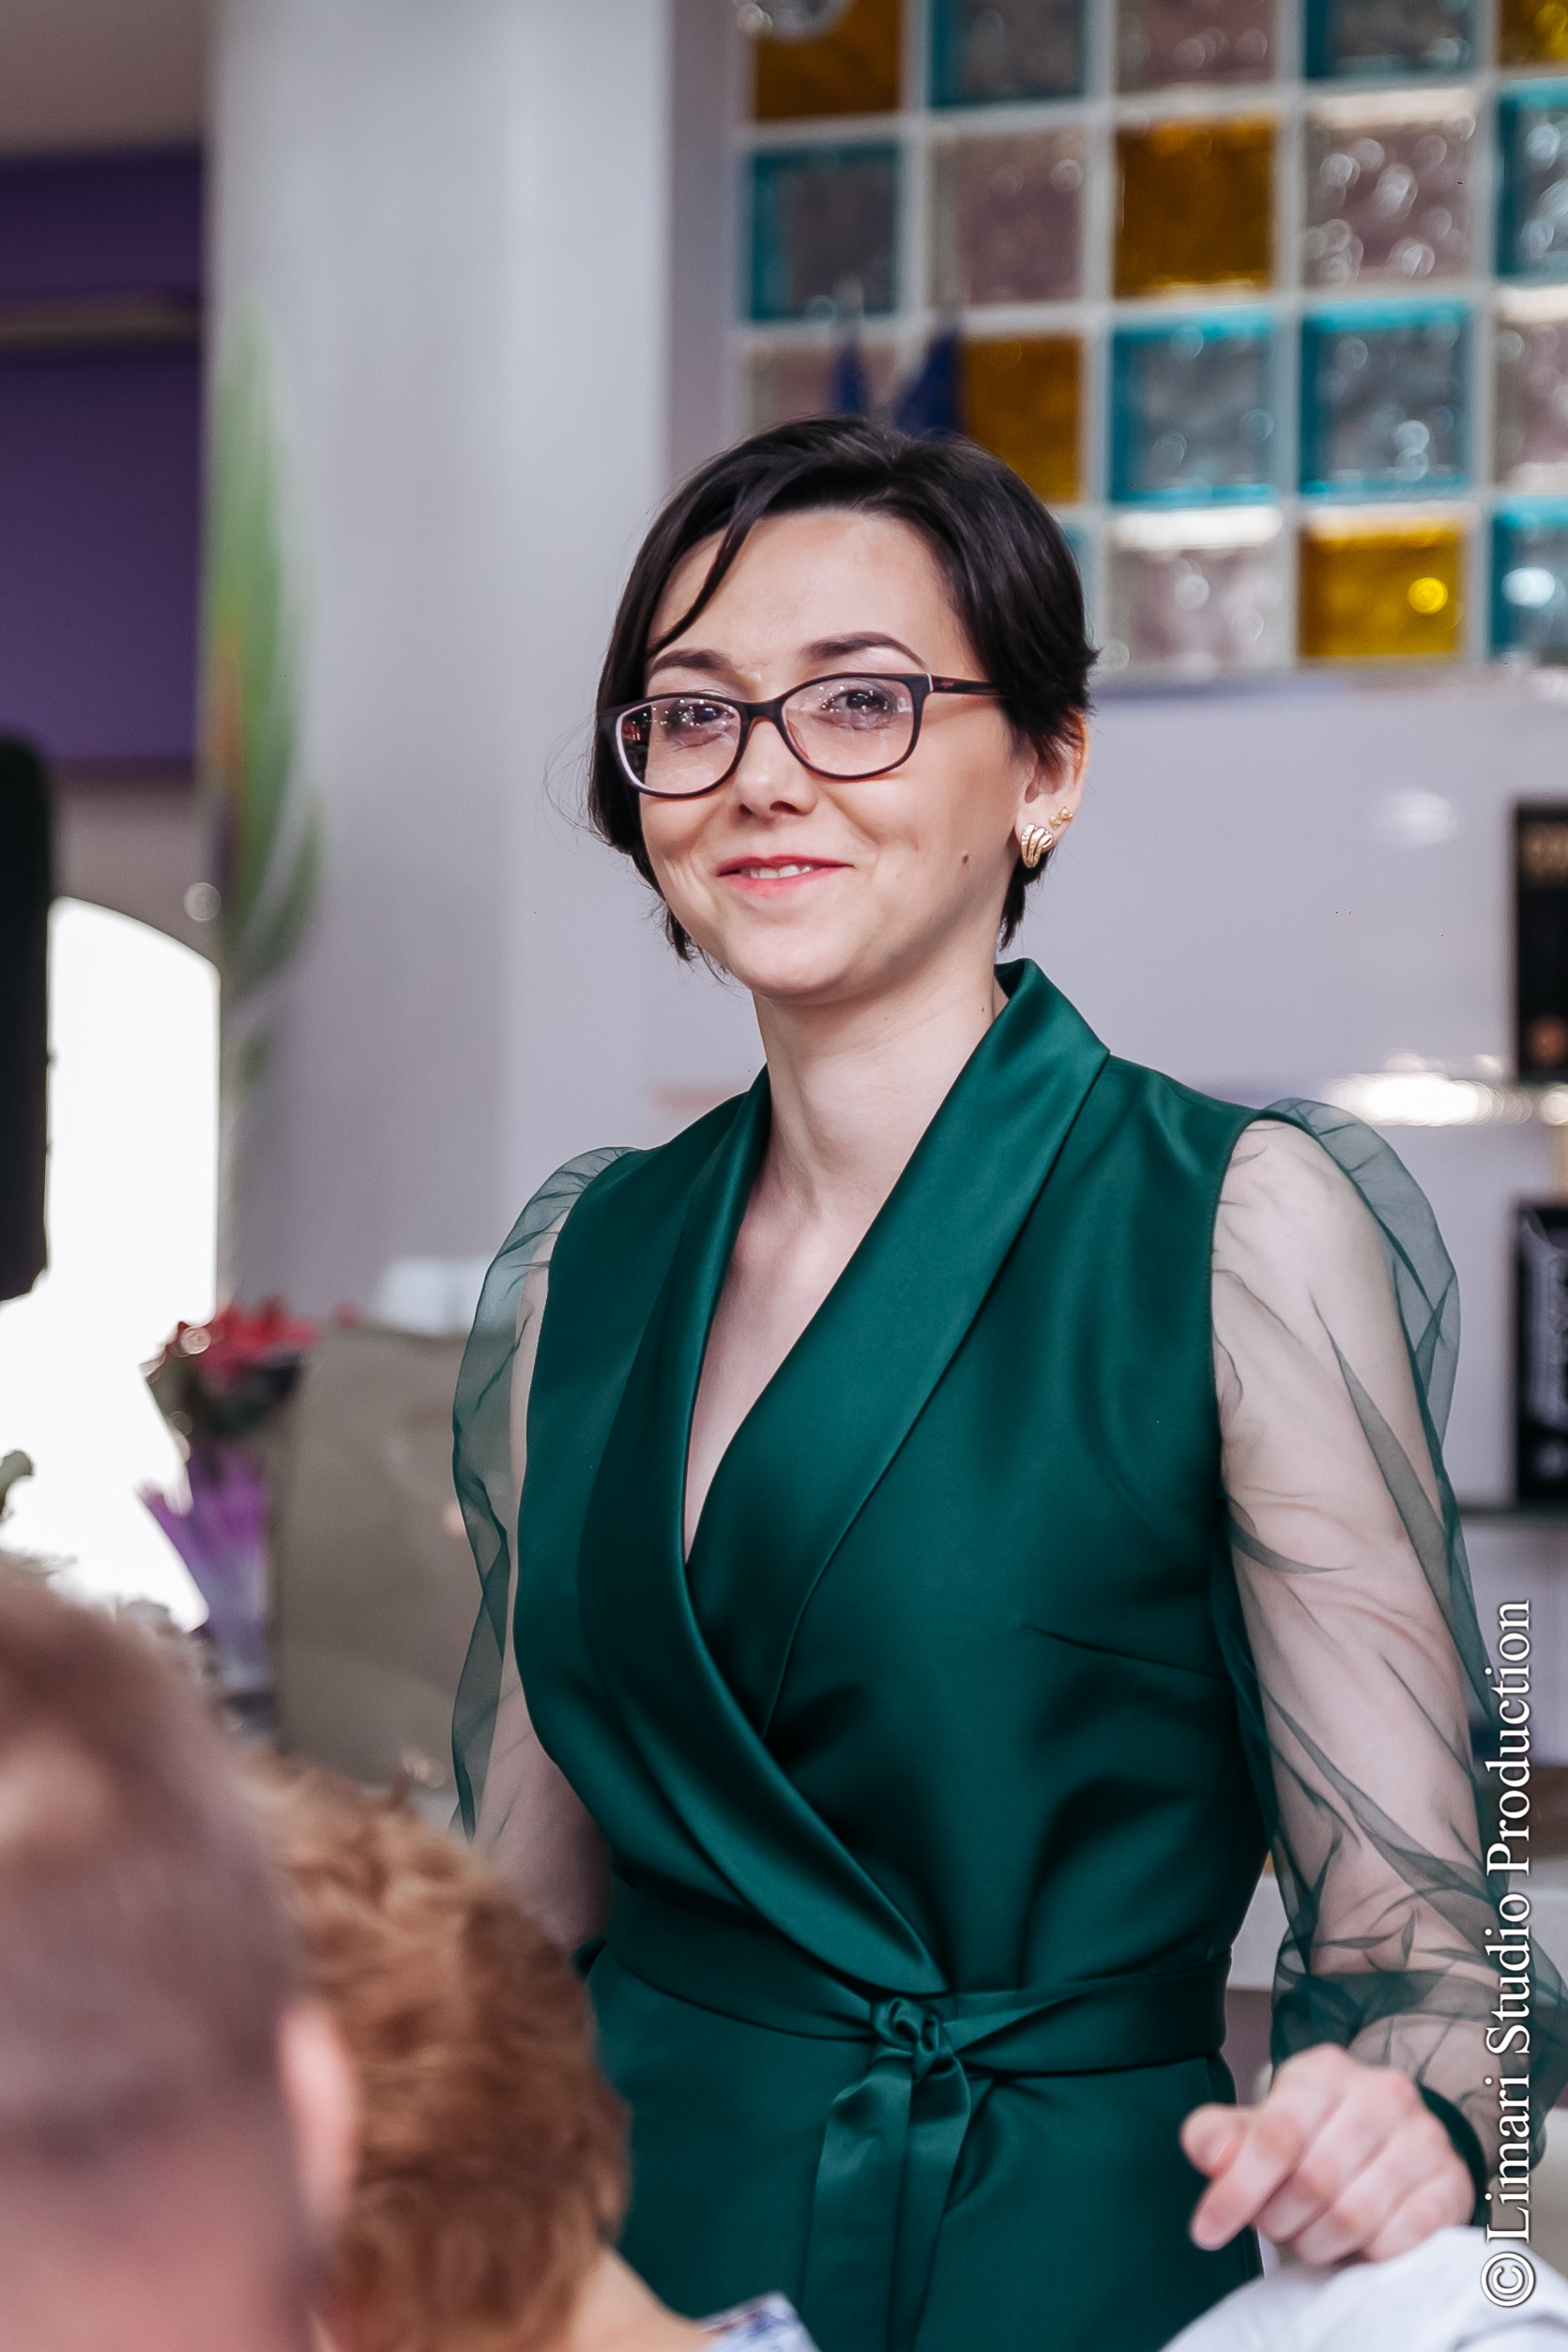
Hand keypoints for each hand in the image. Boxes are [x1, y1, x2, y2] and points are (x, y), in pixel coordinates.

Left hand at [1180, 2045, 1472, 2264]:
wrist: (1388, 2143)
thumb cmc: (1312, 2138)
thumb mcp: (1258, 2127)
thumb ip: (1219, 2137)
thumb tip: (1210, 2157)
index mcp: (1324, 2070)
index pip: (1276, 2135)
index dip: (1237, 2190)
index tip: (1206, 2230)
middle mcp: (1381, 2092)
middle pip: (1313, 2180)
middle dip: (1279, 2219)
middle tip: (1274, 2223)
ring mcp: (1424, 2136)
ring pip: (1353, 2215)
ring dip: (1317, 2242)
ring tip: (1308, 2234)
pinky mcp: (1451, 2182)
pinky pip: (1400, 2239)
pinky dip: (1365, 2254)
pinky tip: (1353, 2243)